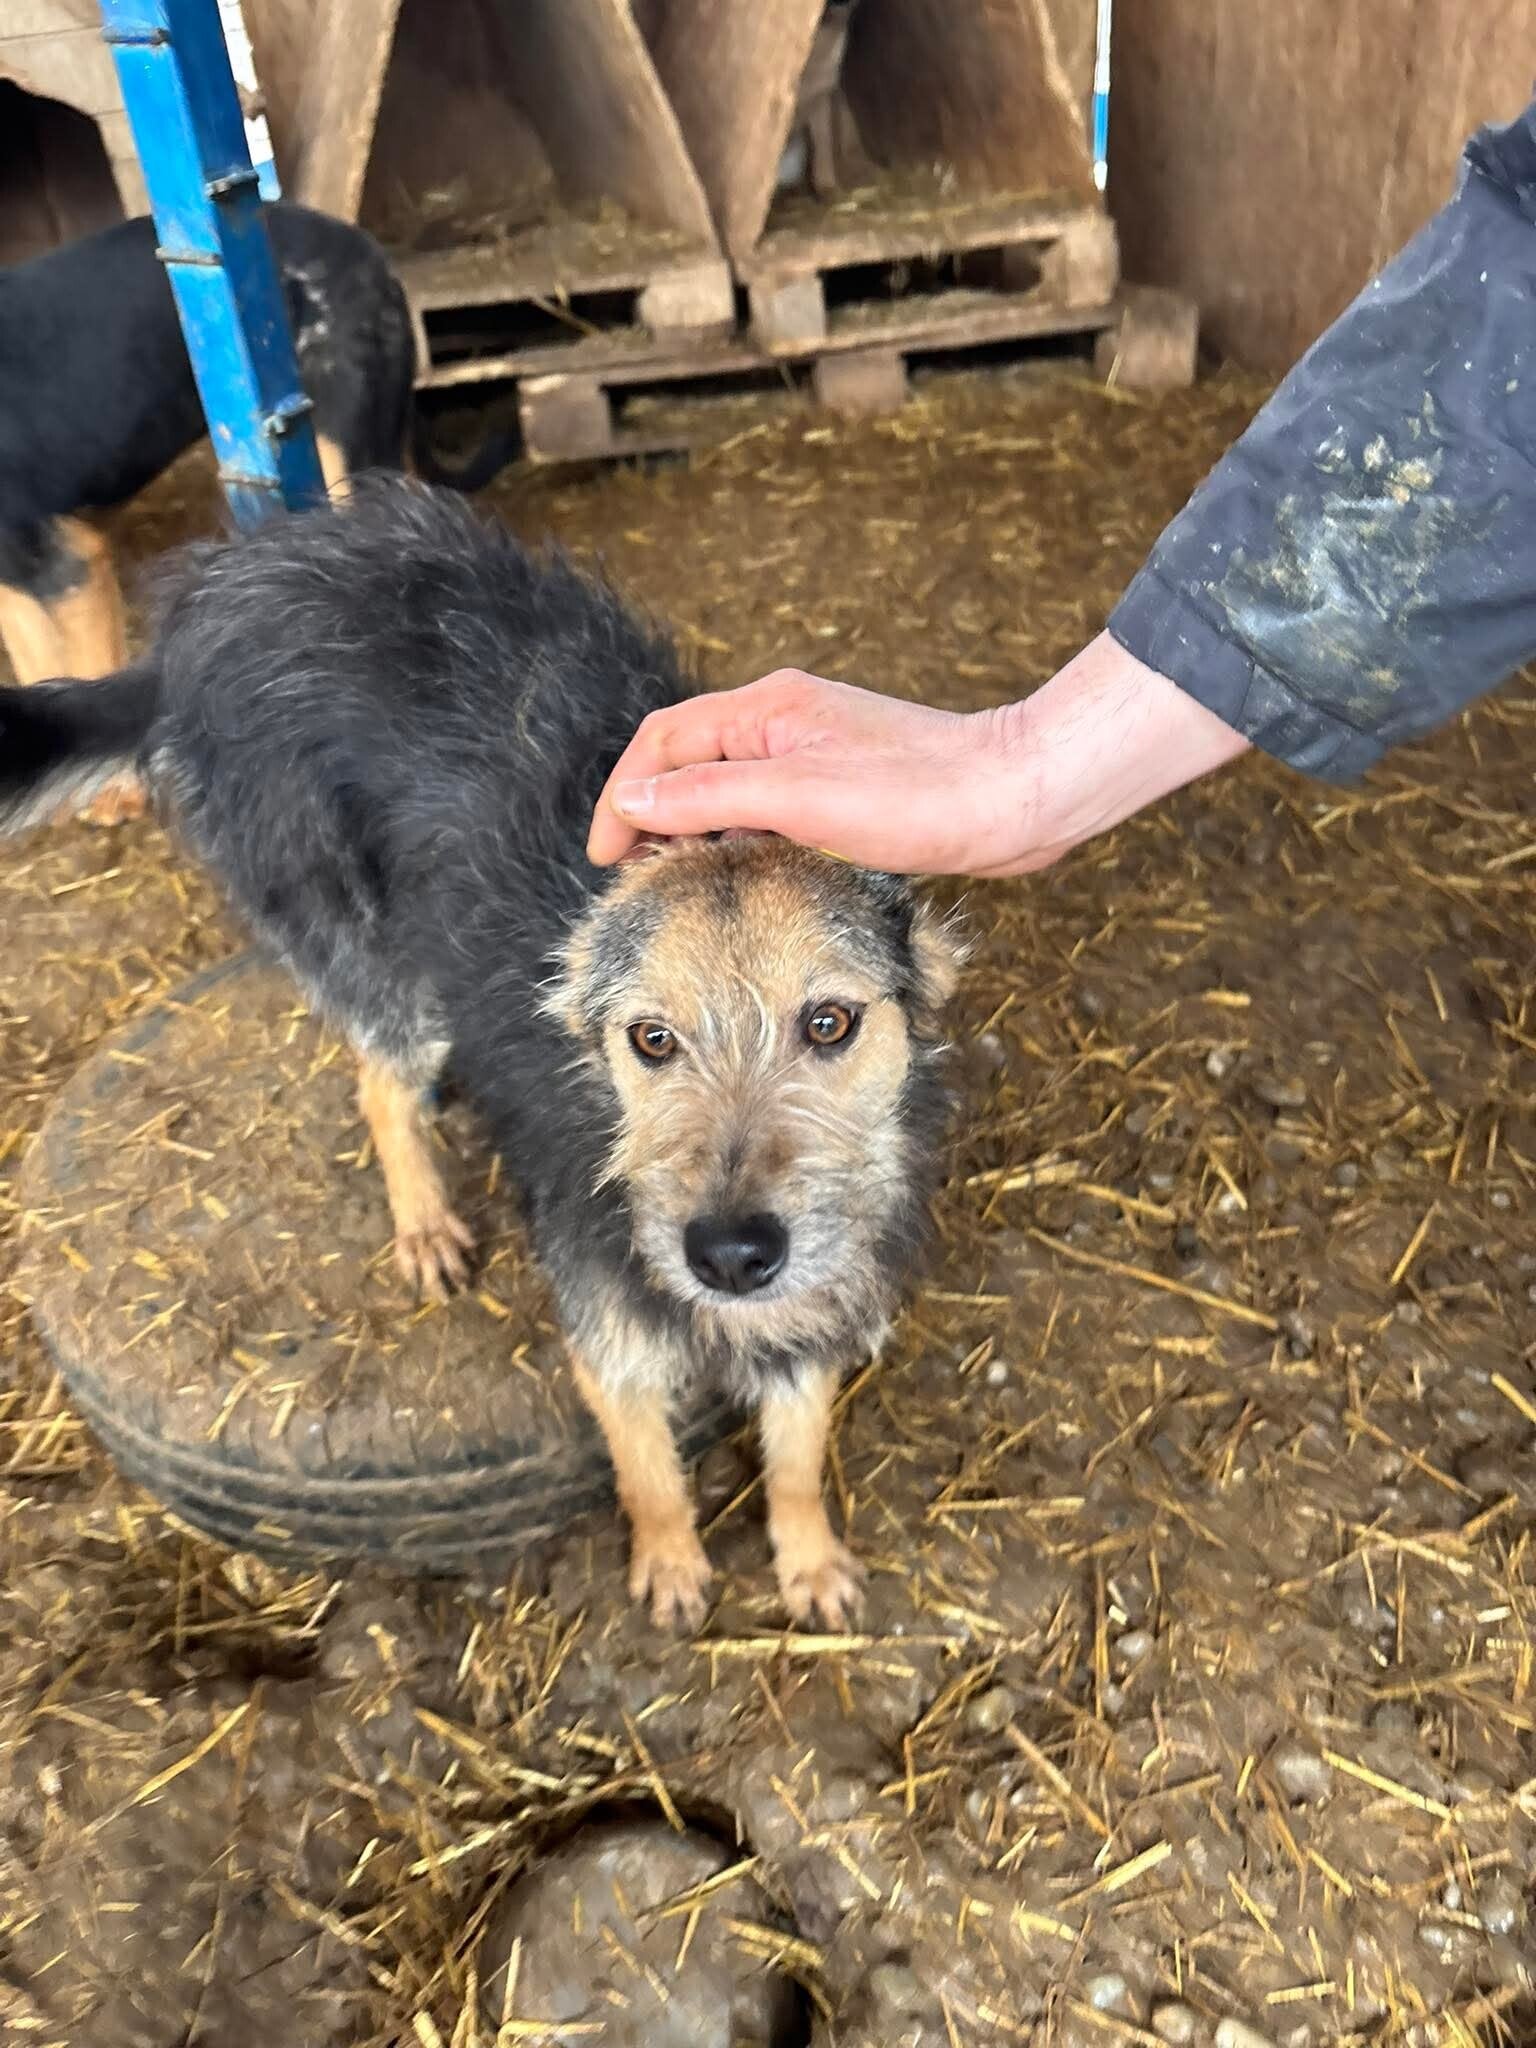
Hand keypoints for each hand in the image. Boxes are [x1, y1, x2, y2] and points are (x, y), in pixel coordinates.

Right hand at [587, 632, 1248, 876]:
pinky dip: (739, 833)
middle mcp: (786, 720)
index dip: (623, 797)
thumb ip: (710, 795)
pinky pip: (769, 803)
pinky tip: (744, 870)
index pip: (664, 741)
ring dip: (693, 824)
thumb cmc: (920, 795)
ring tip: (674, 877)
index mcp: (767, 708)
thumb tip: (633, 801)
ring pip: (729, 782)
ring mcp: (817, 751)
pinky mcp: (846, 784)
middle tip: (632, 874)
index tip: (607, 858)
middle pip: (690, 758)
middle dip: (650, 811)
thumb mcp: (799, 797)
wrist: (1017, 799)